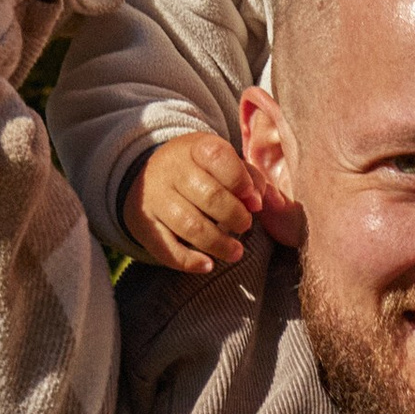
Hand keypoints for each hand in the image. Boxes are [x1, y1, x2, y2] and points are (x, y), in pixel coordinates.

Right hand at [123, 131, 301, 269]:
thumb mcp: (225, 163)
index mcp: (195, 148)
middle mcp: (171, 169)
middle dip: (236, 216)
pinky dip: (189, 261)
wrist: (151, 175)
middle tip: (245, 225)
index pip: (219, 158)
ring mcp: (155, 197)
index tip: (254, 202)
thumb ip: (252, 179)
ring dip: (219, 244)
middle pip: (210, 196)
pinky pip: (165, 247)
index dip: (242, 182)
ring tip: (236, 252)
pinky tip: (208, 265)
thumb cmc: (202, 171)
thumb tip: (270, 203)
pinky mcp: (144, 223)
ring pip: (191, 226)